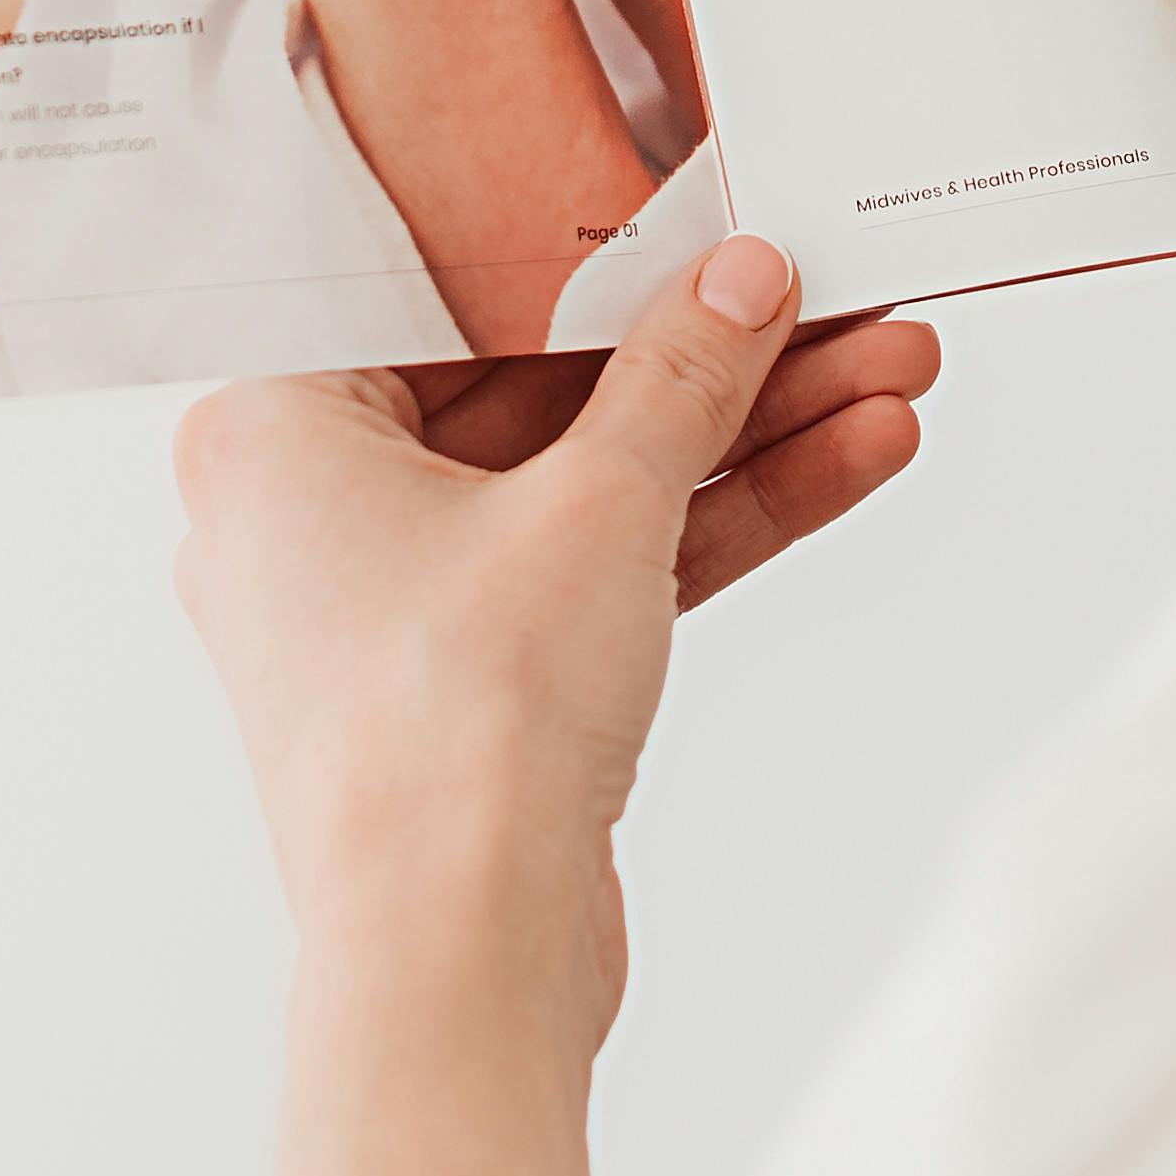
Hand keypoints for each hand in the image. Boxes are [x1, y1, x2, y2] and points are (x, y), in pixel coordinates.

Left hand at [174, 240, 940, 1175]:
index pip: (447, 288)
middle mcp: (314, 511)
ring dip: (749, 431)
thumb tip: (749, 274)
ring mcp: (399, 606)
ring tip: (901, 368)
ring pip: (594, 479)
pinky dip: (718, 519)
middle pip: (543, 384)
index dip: (593, 239)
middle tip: (841, 295)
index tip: (705, 208)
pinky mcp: (480, 685)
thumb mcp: (599, 505)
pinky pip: (605, 564)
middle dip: (717, 352)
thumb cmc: (455, 733)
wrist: (458, 968)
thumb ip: (682, 372)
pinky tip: (857, 456)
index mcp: (274, 429)